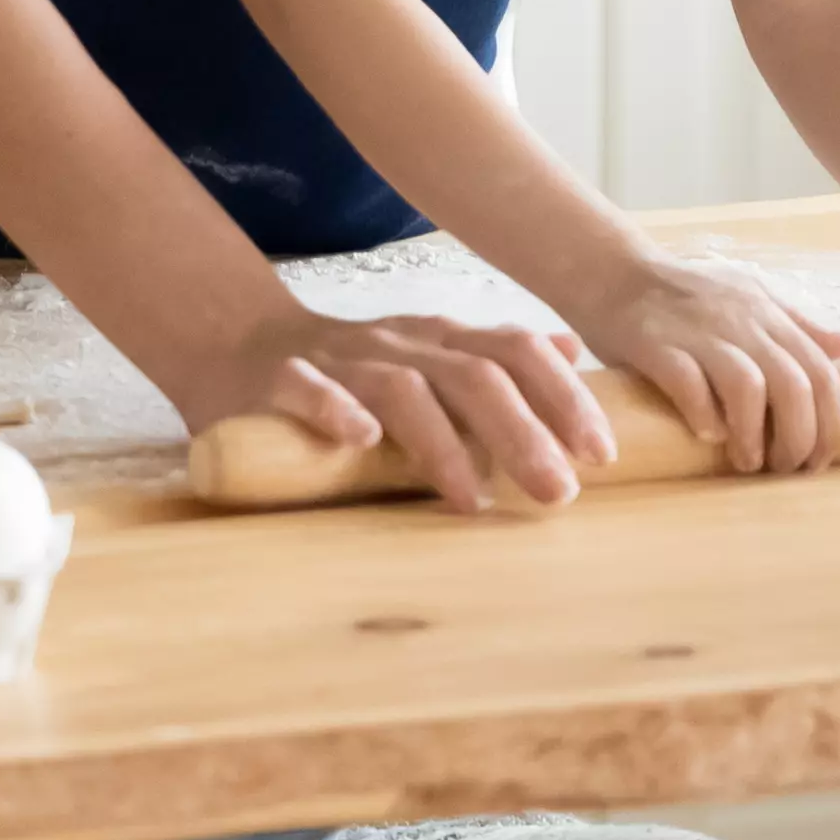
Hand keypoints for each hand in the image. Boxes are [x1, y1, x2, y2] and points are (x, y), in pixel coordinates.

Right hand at [170, 305, 614, 515]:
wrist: (237, 345)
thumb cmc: (349, 370)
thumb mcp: (430, 355)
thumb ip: (494, 357)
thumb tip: (571, 352)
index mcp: (439, 340)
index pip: (516, 351)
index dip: (563, 397)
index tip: (602, 453)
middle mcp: (398, 344)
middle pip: (473, 376)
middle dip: (523, 432)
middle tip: (558, 493)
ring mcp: (339, 361)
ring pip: (402, 389)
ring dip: (443, 443)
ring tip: (472, 499)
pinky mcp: (278, 382)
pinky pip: (307, 389)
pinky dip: (335, 410)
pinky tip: (361, 440)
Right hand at [575, 252, 839, 475]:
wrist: (611, 272)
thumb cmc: (682, 295)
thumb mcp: (748, 296)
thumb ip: (796, 322)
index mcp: (767, 313)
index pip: (822, 373)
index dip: (829, 424)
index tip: (818, 461)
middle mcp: (740, 321)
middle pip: (794, 385)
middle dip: (799, 438)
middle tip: (785, 470)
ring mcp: (698, 332)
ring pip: (749, 388)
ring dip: (753, 436)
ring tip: (747, 463)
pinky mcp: (655, 344)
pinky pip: (690, 385)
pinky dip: (704, 417)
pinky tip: (705, 436)